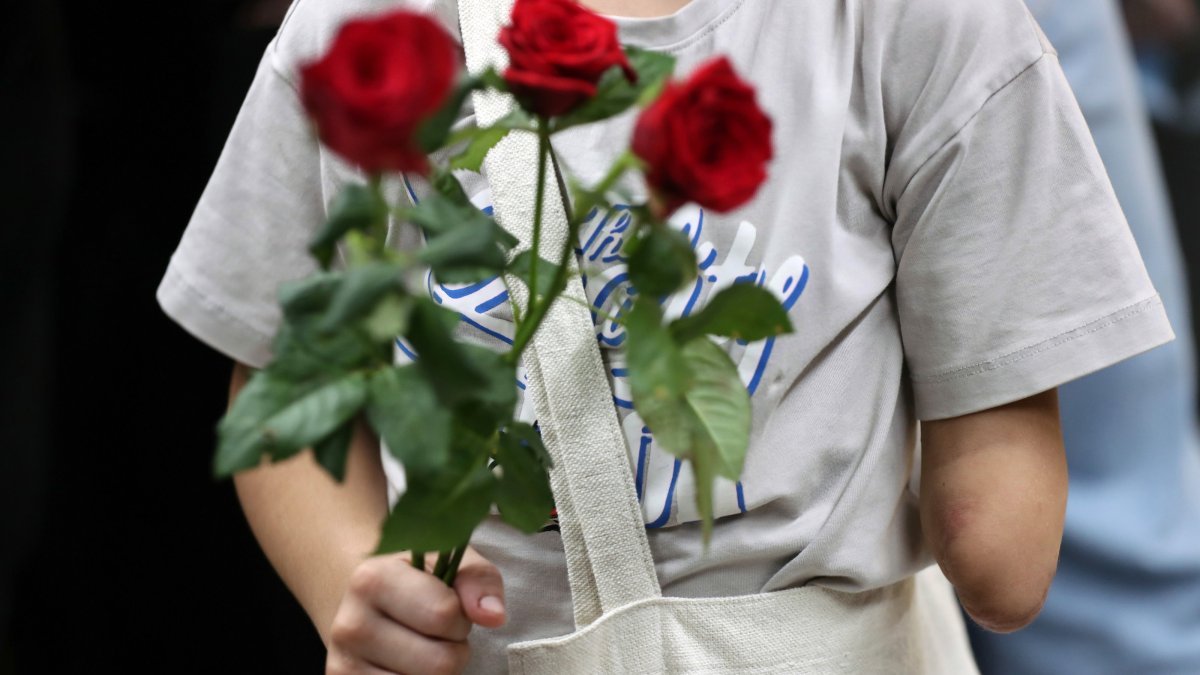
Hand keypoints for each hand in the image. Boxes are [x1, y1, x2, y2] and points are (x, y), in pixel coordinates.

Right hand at [326, 548, 505, 674]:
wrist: (362, 603)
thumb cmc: (416, 582)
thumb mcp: (450, 563)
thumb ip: (478, 580)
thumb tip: (493, 616)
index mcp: (372, 579)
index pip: (444, 614)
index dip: (461, 617)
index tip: (450, 608)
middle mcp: (350, 625)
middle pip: (441, 662)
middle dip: (454, 649)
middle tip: (438, 634)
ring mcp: (344, 664)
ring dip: (438, 672)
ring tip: (422, 648)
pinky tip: (407, 666)